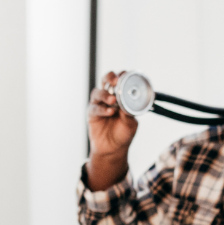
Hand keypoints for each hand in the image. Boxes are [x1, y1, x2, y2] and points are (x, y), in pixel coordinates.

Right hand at [85, 70, 138, 189]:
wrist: (113, 149)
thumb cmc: (124, 133)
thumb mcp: (131, 123)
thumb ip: (129, 113)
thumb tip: (127, 102)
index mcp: (121, 95)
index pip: (121, 80)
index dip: (123, 75)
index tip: (126, 76)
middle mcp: (109, 97)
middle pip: (106, 80)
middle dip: (110, 77)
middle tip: (115, 81)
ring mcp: (99, 104)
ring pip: (98, 92)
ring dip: (105, 94)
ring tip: (113, 100)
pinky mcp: (92, 114)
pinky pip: (95, 108)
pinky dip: (102, 109)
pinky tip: (109, 112)